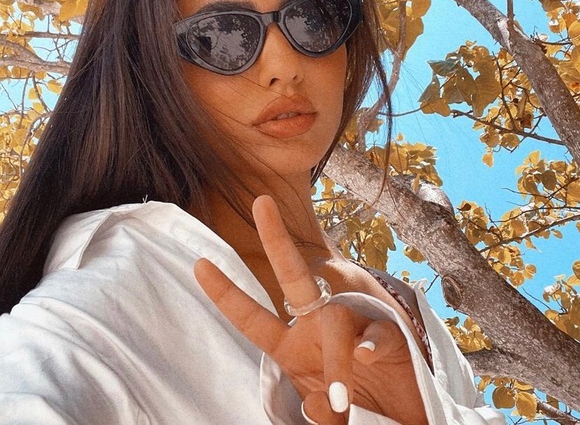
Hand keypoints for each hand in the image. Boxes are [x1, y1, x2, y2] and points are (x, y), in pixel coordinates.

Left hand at [194, 196, 427, 423]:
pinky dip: (370, 344)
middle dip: (277, 241)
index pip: (253, 317)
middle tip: (260, 201)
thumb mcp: (329, 419)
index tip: (199, 263)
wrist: (403, 418)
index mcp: (293, 347)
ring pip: (337, 318)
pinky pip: (377, 333)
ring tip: (341, 400)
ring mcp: (354, 327)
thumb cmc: (359, 411)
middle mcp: (318, 328)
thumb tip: (319, 403)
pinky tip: (365, 355)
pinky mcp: (390, 336)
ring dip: (336, 361)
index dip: (226, 293)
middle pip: (294, 279)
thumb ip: (319, 414)